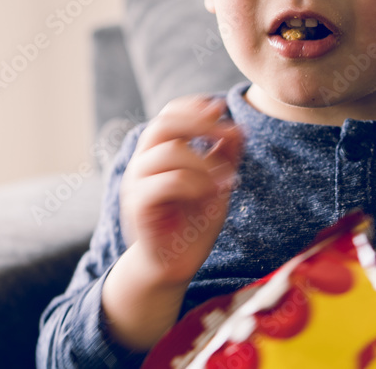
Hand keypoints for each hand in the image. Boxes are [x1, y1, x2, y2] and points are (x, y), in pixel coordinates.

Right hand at [119, 95, 244, 286]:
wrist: (172, 269)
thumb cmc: (192, 226)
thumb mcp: (215, 186)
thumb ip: (224, 159)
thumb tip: (239, 128)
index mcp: (158, 155)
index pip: (168, 115)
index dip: (193, 107)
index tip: (221, 108)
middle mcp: (142, 164)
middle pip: (163, 124)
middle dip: (200, 123)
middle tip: (230, 133)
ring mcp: (137, 184)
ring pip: (168, 151)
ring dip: (204, 162)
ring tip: (225, 181)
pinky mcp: (138, 207)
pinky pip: (166, 182)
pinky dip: (194, 183)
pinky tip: (210, 194)